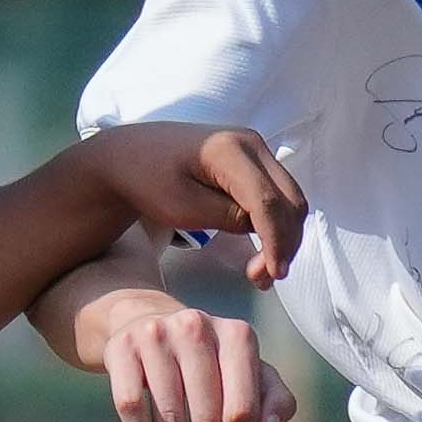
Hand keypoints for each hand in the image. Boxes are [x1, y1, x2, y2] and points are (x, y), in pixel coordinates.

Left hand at [83, 122, 308, 287]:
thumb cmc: (147, 180)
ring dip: (284, 237)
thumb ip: (228, 218)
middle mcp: (251, 143)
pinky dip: (276, 225)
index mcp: (229, 150)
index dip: (276, 241)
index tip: (273, 273)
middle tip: (263, 279)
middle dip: (285, 243)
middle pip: (290, 199)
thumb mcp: (182, 207)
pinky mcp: (253, 160)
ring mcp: (255, 149)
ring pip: (290, 199)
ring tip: (260, 272)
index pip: (268, 201)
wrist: (131, 155)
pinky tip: (262, 251)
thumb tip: (261, 229)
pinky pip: (278, 195)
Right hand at [90, 291, 300, 421]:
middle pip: (205, 420)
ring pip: (168, 419)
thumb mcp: (251, 375)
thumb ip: (276, 402)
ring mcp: (156, 334)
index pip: (243, 411)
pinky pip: (132, 408)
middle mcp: (196, 326)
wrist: (148, 324)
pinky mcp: (121, 347)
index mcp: (237, 334)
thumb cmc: (211, 363)